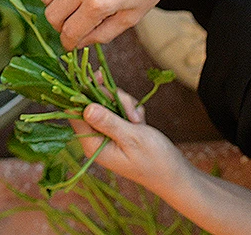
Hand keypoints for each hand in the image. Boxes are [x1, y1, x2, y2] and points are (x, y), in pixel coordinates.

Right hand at [28, 0, 192, 48]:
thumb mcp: (133, 17)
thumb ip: (103, 34)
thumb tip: (79, 42)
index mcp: (99, 4)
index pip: (69, 32)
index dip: (69, 43)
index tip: (71, 43)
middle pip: (52, 14)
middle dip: (60, 25)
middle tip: (72, 24)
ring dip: (52, 4)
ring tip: (66, 5)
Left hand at [69, 90, 189, 196]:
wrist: (175, 174)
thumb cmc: (155, 160)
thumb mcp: (132, 138)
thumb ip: (108, 122)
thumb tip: (86, 108)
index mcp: (93, 144)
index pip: (75, 114)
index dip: (83, 93)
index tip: (98, 77)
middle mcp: (95, 138)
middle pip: (92, 104)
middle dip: (113, 100)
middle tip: (132, 111)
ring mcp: (106, 133)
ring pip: (107, 103)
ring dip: (124, 105)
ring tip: (139, 120)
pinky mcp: (116, 129)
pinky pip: (117, 109)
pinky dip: (130, 110)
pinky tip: (141, 121)